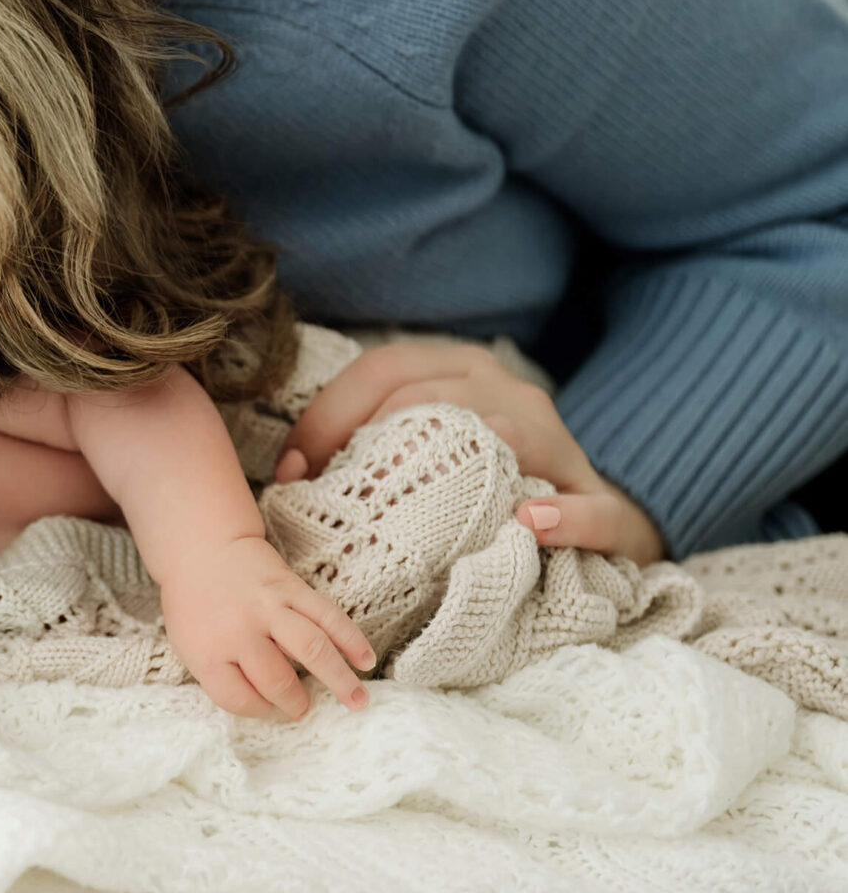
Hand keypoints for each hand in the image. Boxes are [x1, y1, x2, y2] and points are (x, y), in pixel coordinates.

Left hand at [161, 536, 375, 719]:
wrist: (201, 548)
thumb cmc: (193, 605)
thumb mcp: (188, 645)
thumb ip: (220, 674)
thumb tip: (267, 703)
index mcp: (207, 651)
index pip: (237, 698)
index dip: (257, 710)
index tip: (268, 708)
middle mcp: (239, 631)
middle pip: (276, 680)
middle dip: (295, 702)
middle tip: (304, 710)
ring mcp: (267, 607)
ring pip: (311, 648)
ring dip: (339, 678)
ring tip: (358, 701)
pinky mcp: (291, 587)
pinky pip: (327, 616)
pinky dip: (350, 639)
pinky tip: (364, 660)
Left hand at [277, 342, 664, 564]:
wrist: (596, 522)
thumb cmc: (482, 486)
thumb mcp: (425, 452)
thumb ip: (368, 446)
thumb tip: (290, 472)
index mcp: (461, 371)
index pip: (383, 368)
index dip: (326, 414)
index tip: (290, 470)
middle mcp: (509, 393)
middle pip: (431, 393)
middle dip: (365, 438)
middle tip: (325, 495)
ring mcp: (560, 445)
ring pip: (507, 433)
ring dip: (453, 468)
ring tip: (401, 510)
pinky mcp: (602, 503)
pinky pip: (587, 508)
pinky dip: (561, 516)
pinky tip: (527, 523)